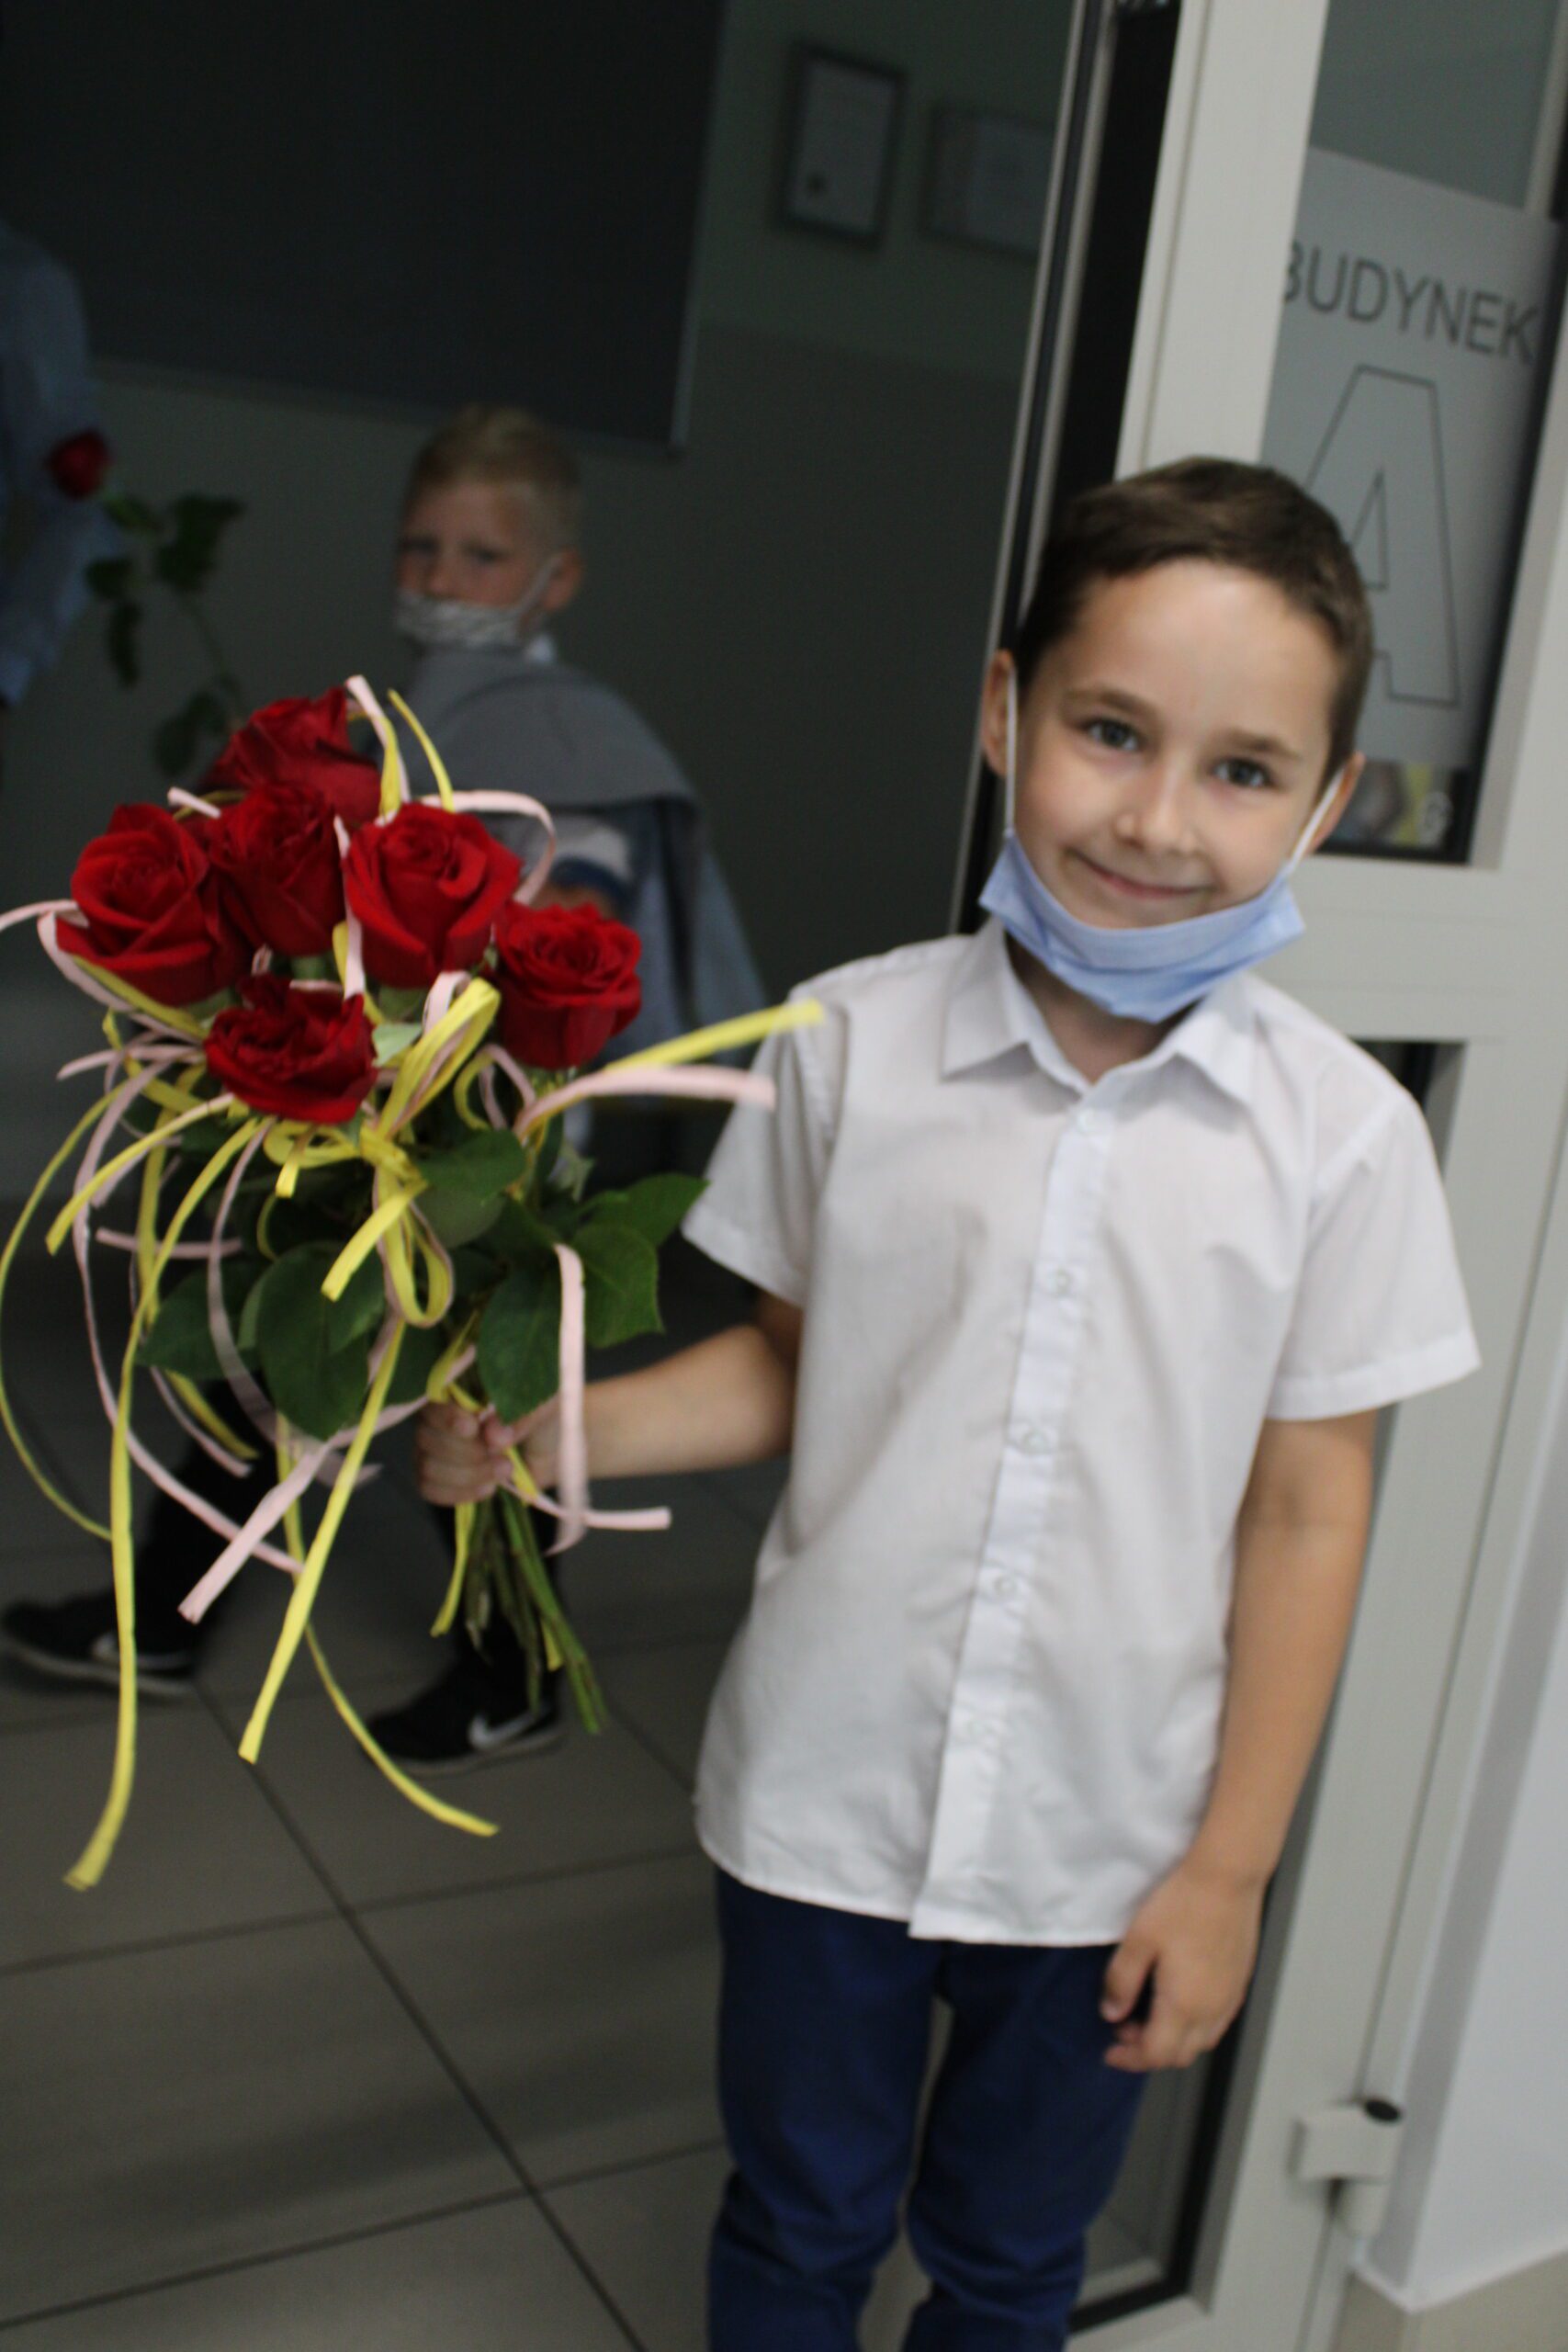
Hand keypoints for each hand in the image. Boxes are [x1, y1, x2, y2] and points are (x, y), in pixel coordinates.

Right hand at [414, 1397, 559, 1505]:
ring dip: (467, 1476)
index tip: (473, 1428)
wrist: (557, 1447)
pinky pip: (430, 1488)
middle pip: (427, 1438)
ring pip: (427, 1466)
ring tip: (503, 1471)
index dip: (448, 1418)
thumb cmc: (548, 1414)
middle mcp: (440, 1414)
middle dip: (467, 1454)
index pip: (433, 1400)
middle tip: (504, 1459)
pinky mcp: (442, 1473)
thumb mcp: (545, 1405)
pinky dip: (458, 1493)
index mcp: (460, 1386)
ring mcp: (437, 1445)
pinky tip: (487, 1488)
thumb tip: (494, 1435)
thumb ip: (521, 1416)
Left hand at [1099, 1859, 1263, 2072]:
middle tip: (1124, 2027)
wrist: (1227, 1879)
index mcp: (1184, 2005)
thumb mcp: (1139, 1941)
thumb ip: (1121, 1982)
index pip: (1155, 2054)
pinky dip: (1194, 2027)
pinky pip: (1217, 2023)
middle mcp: (1211, 2011)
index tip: (1110, 2051)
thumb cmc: (1183, 1904)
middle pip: (1180, 2055)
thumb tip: (1112, 2013)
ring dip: (1173, 2040)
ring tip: (1149, 2014)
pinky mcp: (1239, 1984)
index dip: (1128, 2059)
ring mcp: (1229, 1999)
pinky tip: (1179, 2001)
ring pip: (1201, 2042)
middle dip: (1148, 2051)